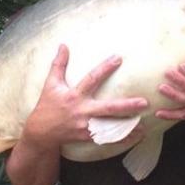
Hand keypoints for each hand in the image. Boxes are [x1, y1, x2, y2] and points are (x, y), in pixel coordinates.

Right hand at [22, 44, 146, 147]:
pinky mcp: (87, 137)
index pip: (92, 79)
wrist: (41, 132)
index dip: (105, 68)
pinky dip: (122, 139)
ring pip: (110, 126)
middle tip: (144, 102)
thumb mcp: (51, 84)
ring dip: (128, 126)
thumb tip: (63, 45)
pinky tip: (136, 136)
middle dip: (126, 105)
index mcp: (74, 95)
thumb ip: (59, 64)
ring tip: (144, 124)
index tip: (119, 58)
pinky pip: (106, 139)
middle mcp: (82, 111)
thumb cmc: (47, 105)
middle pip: (107, 108)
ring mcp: (85, 126)